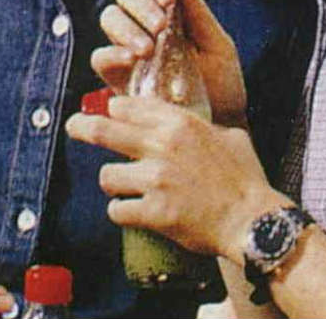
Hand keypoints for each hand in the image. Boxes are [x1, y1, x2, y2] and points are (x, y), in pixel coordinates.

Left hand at [65, 95, 288, 264]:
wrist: (253, 220)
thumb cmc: (245, 178)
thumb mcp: (228, 135)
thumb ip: (201, 125)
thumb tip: (188, 122)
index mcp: (180, 123)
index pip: (128, 105)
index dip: (116, 110)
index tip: (112, 114)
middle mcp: (163, 146)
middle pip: (103, 130)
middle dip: (82, 127)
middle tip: (73, 127)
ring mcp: (155, 180)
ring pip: (107, 176)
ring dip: (113, 183)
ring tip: (123, 189)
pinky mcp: (153, 212)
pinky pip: (117, 210)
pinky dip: (122, 212)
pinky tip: (134, 213)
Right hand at [93, 0, 248, 125]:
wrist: (218, 127)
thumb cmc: (223, 86)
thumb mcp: (218, 47)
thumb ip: (199, 12)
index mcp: (174, 12)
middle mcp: (148, 25)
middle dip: (141, 4)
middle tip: (159, 26)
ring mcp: (130, 49)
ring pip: (111, 18)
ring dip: (126, 27)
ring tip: (147, 49)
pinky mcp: (117, 77)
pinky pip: (100, 57)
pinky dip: (112, 53)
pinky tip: (131, 60)